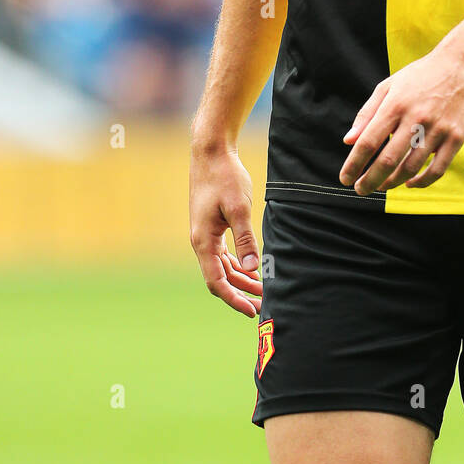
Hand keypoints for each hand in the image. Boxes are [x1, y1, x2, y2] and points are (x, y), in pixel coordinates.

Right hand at [189, 140, 263, 316]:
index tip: (251, 311)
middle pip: (219, 278)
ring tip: (262, 290)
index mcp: (203, 241)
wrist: (211, 153)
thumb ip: (245, 238)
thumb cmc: (224, 177)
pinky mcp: (212, 227)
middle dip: (240, 293)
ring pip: (222, 267)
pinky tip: (252, 268)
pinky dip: (237, 264)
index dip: (233, 299)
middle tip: (262, 305)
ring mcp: (205, 234)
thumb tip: (253, 267)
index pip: (216, 281)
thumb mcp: (239, 207)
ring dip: (241, 279)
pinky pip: (223, 254)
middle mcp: (201, 241)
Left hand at [339, 42, 463, 195]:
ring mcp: (438, 129)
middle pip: (388, 160)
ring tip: (381, 185)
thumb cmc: (420, 76)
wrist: (463, 65)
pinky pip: (437, 169)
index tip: (345, 178)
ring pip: (411, 168)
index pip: (368, 142)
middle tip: (361, 190)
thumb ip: (366, 113)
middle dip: (370, 181)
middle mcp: (416, 118)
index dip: (354, 164)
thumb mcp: (388, 86)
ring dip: (392, 182)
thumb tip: (348, 141)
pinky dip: (422, 182)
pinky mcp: (456, 137)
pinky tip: (409, 182)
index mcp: (395, 104)